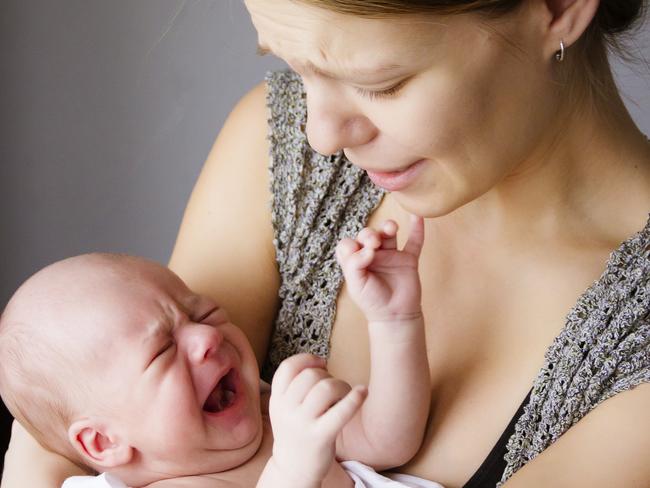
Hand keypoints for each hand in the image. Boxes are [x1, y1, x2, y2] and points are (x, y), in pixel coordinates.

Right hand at [268, 354, 366, 484]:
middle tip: (334, 388)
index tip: (321, 363)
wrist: (293, 470)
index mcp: (276, 399)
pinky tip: (363, 392)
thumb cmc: (297, 431)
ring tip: (344, 395)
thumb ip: (295, 386)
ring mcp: (302, 424)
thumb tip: (321, 362)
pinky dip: (355, 398)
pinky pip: (341, 412)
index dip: (306, 359)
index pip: (288, 367)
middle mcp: (286, 410)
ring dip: (341, 386)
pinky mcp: (320, 437)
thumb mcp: (285, 407)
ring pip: (326, 388)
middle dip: (328, 375)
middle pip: (310, 375)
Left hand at [336, 215, 423, 321]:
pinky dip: (417, 228)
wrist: (395, 316)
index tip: (360, 254)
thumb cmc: (372, 301)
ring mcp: (391, 256)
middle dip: (369, 234)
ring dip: (388, 226)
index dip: (352, 245)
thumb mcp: (356, 284)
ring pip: (388, 234)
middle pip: (367, 234)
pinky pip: (414, 241)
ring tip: (391, 228)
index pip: (348, 244)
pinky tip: (418, 216)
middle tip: (374, 243)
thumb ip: (354, 264)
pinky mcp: (408, 259)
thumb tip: (367, 248)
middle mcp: (372, 255)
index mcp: (356, 261)